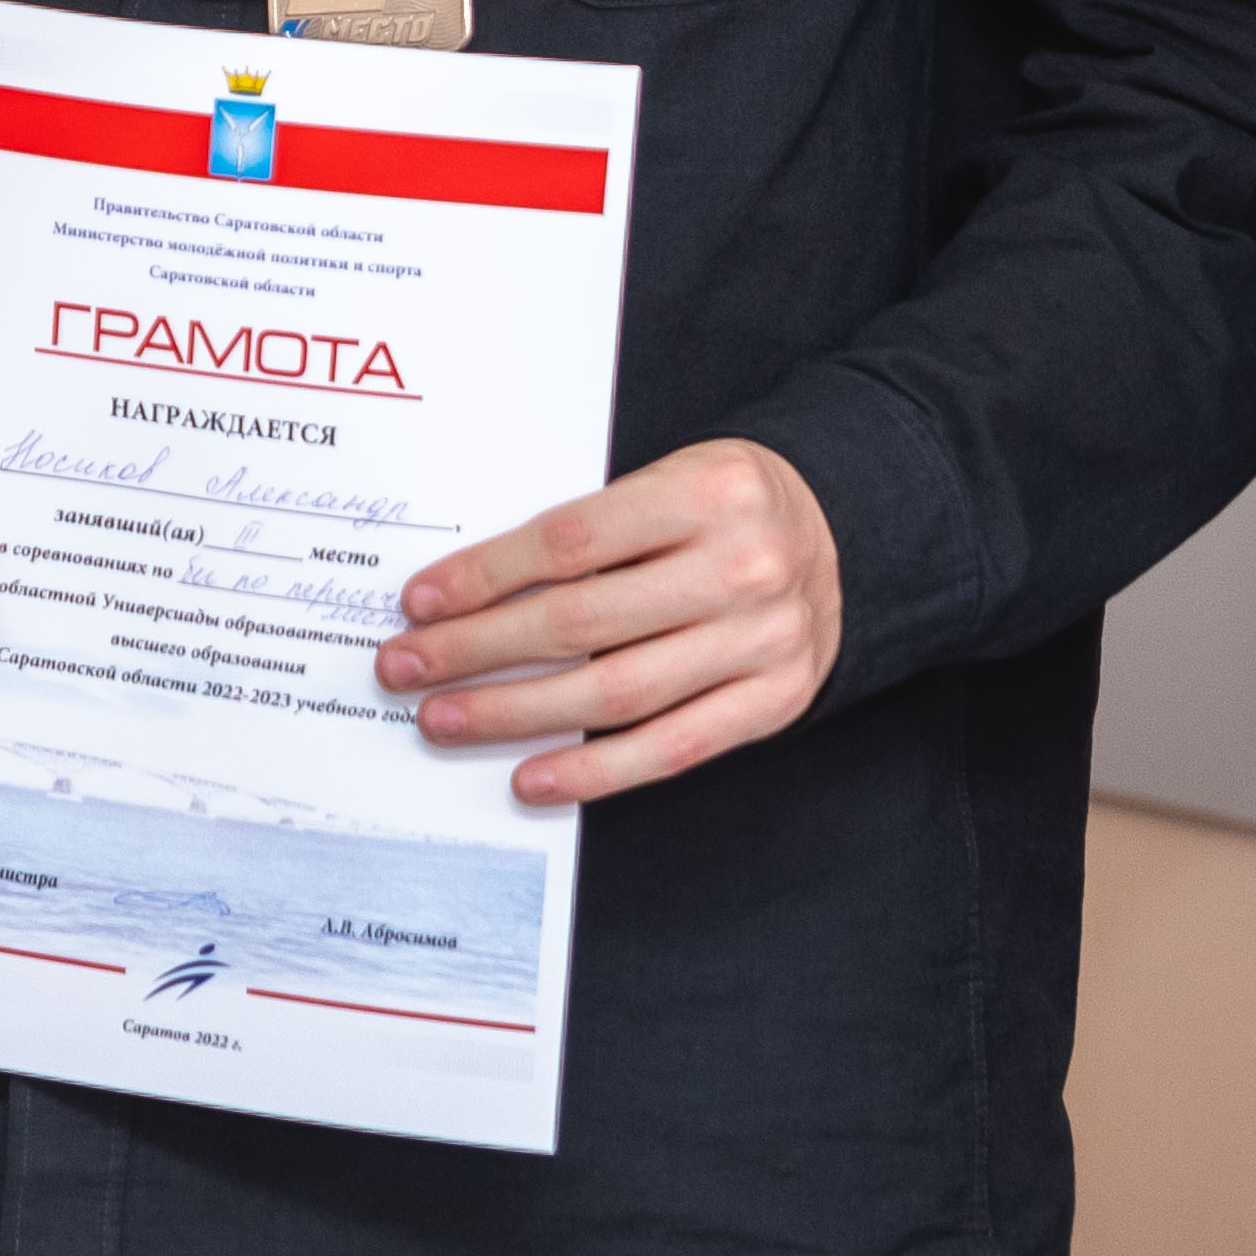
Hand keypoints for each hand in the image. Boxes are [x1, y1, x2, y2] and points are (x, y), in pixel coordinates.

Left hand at [378, 438, 841, 809]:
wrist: (850, 533)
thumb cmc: (728, 505)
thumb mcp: (672, 479)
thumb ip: (595, 528)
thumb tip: (472, 592)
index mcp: (706, 490)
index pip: (570, 541)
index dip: (485, 576)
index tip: (420, 603)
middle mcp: (740, 566)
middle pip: (581, 622)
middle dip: (476, 650)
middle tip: (405, 668)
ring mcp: (762, 640)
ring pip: (616, 691)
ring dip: (515, 713)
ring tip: (445, 720)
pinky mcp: (776, 700)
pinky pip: (671, 748)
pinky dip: (595, 770)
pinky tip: (532, 777)